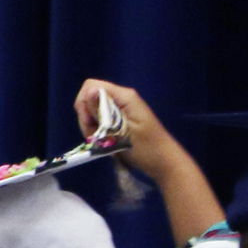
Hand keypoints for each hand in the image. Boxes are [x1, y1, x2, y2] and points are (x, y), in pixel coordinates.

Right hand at [73, 79, 188, 179]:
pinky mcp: (119, 118)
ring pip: (92, 112)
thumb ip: (103, 111)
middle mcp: (121, 98)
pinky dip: (97, 132)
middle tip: (97, 135)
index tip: (89, 123)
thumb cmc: (146, 148)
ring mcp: (120, 108)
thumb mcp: (121, 131)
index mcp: (124, 96)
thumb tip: (88, 91)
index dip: (84, 104)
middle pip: (89, 99)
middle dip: (86, 118)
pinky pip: (99, 120)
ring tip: (104, 141)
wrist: (162, 161)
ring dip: (91, 128)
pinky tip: (106, 141)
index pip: (91, 86)